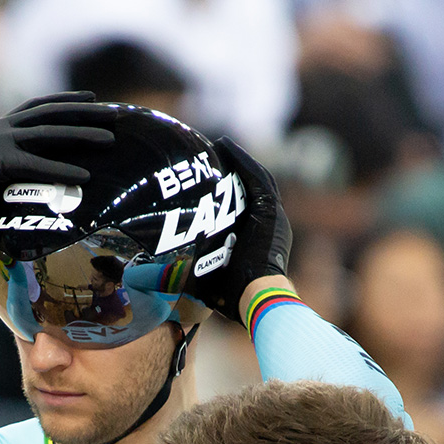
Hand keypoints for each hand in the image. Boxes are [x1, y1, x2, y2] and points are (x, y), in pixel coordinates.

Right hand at [0, 92, 115, 246]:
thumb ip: (8, 166)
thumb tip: (33, 176)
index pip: (35, 106)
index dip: (65, 100)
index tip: (91, 97)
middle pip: (48, 113)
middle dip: (83, 111)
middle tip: (113, 113)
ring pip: (48, 133)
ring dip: (82, 135)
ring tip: (110, 140)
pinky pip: (36, 165)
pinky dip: (61, 169)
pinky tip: (84, 175)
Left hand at [190, 136, 290, 324]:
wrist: (258, 297)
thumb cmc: (234, 297)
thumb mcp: (215, 277)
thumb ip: (200, 268)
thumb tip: (169, 275)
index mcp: (263, 239)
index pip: (251, 207)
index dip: (237, 191)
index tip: (217, 181)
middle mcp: (273, 225)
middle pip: (257, 187)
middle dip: (240, 170)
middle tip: (219, 155)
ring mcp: (274, 217)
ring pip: (258, 178)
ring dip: (240, 160)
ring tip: (221, 146)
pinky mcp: (269, 212)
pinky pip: (256, 178)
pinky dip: (242, 161)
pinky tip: (226, 147)